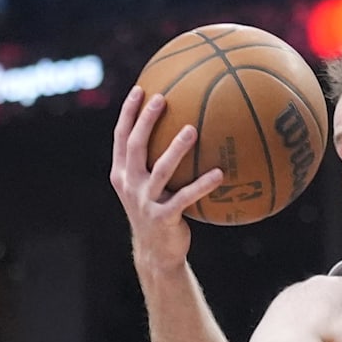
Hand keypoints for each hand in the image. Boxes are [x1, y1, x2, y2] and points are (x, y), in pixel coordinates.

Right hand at [109, 86, 223, 273]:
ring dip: (176, 149)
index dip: (128, 113)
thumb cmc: (158, 212)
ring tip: (192, 130)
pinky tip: (220, 173)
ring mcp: (144, 201)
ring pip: (160, 169)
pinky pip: (186, 197)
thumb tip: (183, 129)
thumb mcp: (148, 187)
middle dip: (146, 120)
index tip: (140, 89)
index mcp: (122, 174)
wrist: (156, 252)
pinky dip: (203, 185)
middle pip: (135, 146)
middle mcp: (129, 184)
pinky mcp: (163, 217)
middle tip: (162, 98)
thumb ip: (154, 163)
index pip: (121, 137)